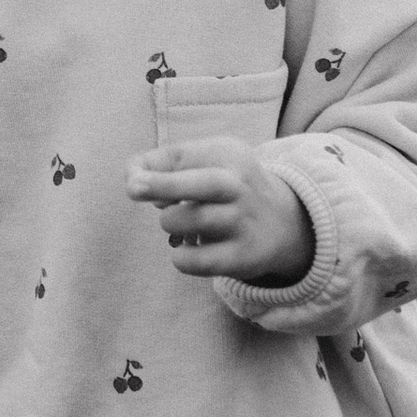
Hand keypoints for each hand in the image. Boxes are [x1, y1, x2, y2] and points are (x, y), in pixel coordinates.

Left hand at [127, 146, 315, 287]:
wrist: (285, 224)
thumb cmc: (227, 187)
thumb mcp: (209, 161)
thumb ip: (166, 163)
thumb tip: (131, 180)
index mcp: (228, 156)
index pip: (184, 155)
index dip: (151, 169)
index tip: (132, 182)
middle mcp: (240, 187)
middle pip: (204, 184)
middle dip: (165, 184)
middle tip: (133, 188)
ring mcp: (243, 223)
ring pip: (192, 221)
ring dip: (171, 223)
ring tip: (179, 223)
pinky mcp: (242, 257)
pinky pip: (197, 261)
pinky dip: (181, 257)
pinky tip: (185, 249)